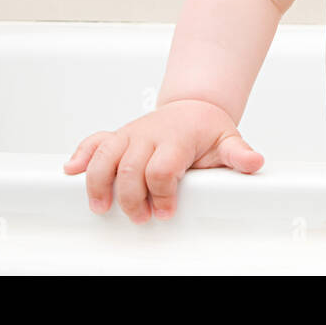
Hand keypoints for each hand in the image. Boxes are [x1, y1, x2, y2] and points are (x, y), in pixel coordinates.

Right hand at [63, 98, 263, 222]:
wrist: (193, 107)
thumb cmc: (207, 129)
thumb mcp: (227, 140)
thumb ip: (238, 154)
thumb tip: (255, 163)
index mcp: (176, 138)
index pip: (162, 168)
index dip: (162, 193)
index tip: (167, 211)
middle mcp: (149, 135)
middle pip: (130, 168)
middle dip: (132, 197)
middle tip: (142, 217)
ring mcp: (130, 135)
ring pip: (105, 156)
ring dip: (99, 183)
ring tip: (102, 207)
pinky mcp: (117, 137)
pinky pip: (94, 142)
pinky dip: (81, 155)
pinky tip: (70, 171)